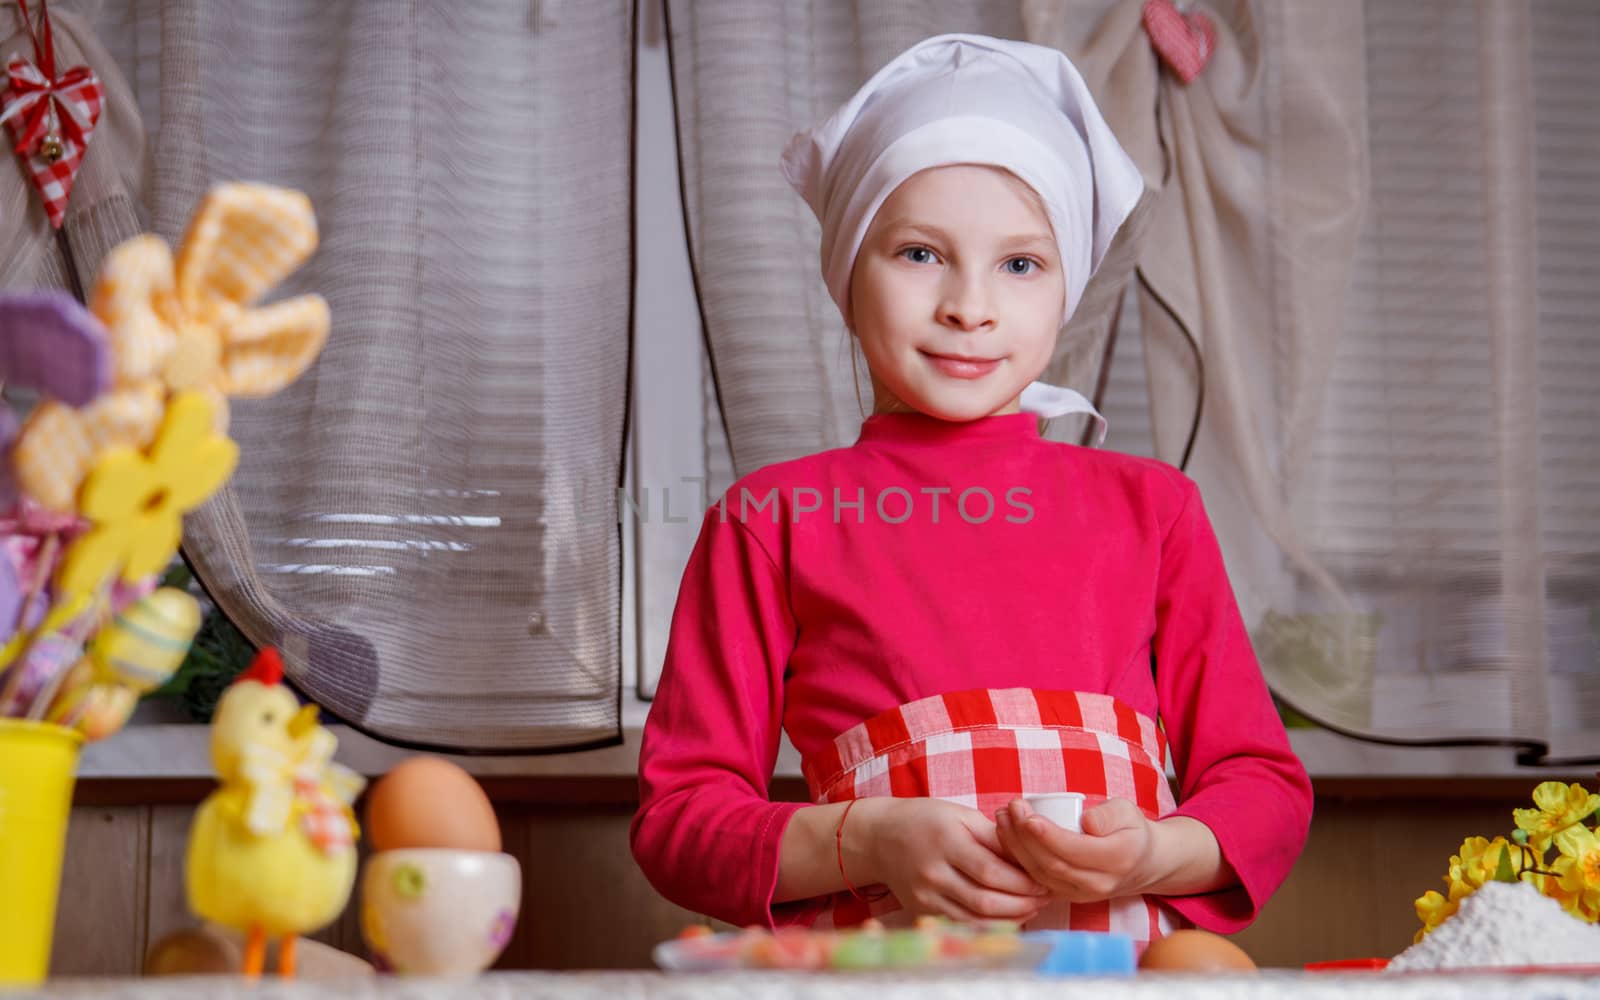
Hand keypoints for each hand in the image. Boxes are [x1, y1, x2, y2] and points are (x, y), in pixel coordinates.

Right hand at [850, 797, 1050, 922]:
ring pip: (975, 918)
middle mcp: (933, 871)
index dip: (1022, 882)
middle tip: (1044, 899)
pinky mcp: (921, 910)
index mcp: (946, 840)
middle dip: (1021, 904)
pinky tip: (1006, 917)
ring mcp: (925, 895)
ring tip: (1031, 909)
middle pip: (985, 900)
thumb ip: (995, 837)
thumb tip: (1030, 857)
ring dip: (1009, 918)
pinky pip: (961, 923)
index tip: (1044, 883)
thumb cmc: (926, 820)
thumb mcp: (960, 815)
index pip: (991, 871)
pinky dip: (988, 924)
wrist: (879, 837)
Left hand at [995, 797, 1160, 901]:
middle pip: (1052, 864)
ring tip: (1002, 816)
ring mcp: (1080, 893)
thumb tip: (1086, 821)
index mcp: (1117, 859)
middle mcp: (1098, 883)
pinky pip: (1035, 879)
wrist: (1140, 864)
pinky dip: (1017, 858)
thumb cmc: (1130, 830)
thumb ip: (1109, 815)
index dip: (1048, 836)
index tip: (1028, 816)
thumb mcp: (1128, 812)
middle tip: (1010, 808)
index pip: (1075, 850)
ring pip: (1039, 874)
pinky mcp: (1065, 895)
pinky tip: (1004, 833)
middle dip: (1024, 836)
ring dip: (1015, 846)